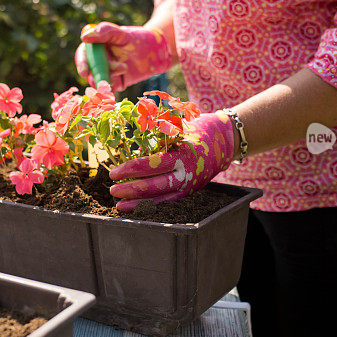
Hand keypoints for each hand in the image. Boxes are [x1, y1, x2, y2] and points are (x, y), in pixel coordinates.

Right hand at [74, 22, 171, 91]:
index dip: (82, 64)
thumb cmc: (137, 39)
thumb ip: (105, 32)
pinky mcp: (117, 83)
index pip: (83, 56)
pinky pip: (110, 90)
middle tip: (104, 78)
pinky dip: (111, 91)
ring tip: (124, 66)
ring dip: (107, 80)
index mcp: (96, 47)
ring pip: (100, 81)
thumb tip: (84, 37)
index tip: (85, 72)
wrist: (156, 51)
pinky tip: (118, 84)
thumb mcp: (122, 33)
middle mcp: (99, 61)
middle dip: (96, 76)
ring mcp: (108, 73)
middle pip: (90, 72)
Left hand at [109, 112, 234, 211]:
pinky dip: (151, 206)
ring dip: (138, 204)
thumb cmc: (196, 130)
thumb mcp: (178, 128)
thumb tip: (128, 145)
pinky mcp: (189, 191)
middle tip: (112, 191)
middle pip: (154, 186)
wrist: (224, 142)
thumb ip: (156, 137)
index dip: (130, 170)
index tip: (114, 173)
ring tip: (119, 206)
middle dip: (131, 190)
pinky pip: (168, 202)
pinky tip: (137, 208)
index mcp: (181, 154)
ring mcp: (189, 184)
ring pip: (160, 199)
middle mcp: (186, 172)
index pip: (150, 164)